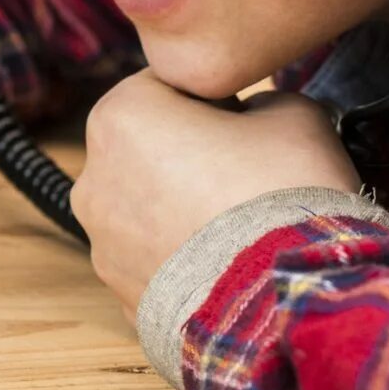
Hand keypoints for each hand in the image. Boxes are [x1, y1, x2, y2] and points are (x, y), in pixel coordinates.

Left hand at [73, 70, 359, 319]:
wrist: (289, 302)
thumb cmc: (284, 194)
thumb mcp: (294, 111)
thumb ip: (261, 99)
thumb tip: (254, 117)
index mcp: (120, 116)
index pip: (166, 87)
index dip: (214, 100)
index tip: (247, 123)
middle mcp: (94, 179)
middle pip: (148, 151)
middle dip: (192, 158)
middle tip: (249, 176)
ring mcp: (103, 245)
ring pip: (148, 210)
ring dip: (186, 211)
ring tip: (243, 227)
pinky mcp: (123, 295)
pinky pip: (156, 261)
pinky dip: (186, 261)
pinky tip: (232, 266)